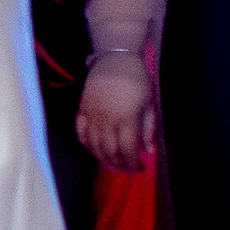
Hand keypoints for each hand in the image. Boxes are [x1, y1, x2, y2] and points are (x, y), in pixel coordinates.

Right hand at [76, 49, 158, 170]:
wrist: (116, 59)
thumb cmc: (137, 80)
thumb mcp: (149, 104)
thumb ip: (148, 129)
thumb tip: (148, 151)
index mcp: (126, 118)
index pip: (128, 150)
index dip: (133, 163)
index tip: (139, 168)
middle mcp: (107, 119)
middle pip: (110, 152)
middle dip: (119, 165)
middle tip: (127, 169)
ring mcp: (92, 115)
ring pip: (94, 146)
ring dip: (103, 159)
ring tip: (113, 164)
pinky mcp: (83, 109)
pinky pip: (81, 133)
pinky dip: (87, 145)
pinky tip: (95, 150)